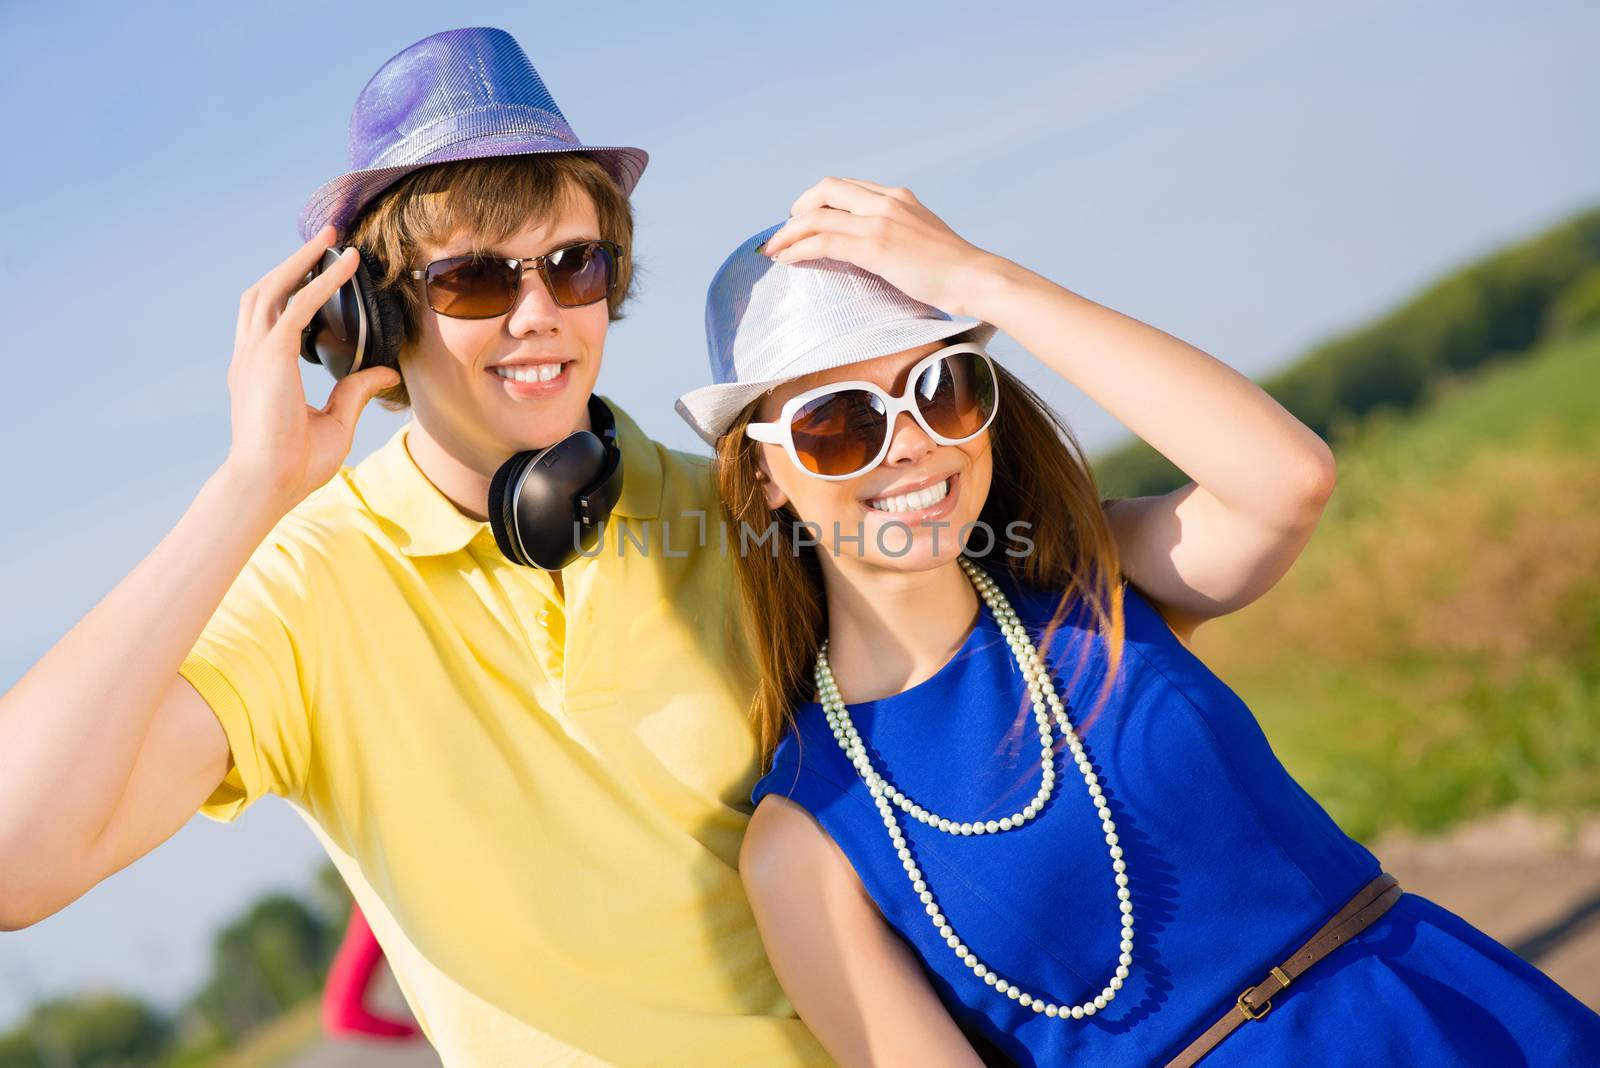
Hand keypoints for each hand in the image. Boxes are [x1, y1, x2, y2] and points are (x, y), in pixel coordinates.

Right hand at [222, 224, 401, 510]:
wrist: (267, 485)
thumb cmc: (295, 465)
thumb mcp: (336, 422)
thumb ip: (356, 391)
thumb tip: (387, 373)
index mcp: (258, 372)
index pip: (270, 319)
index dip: (290, 290)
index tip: (315, 273)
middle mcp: (250, 357)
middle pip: (264, 292)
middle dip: (291, 263)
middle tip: (324, 239)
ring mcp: (255, 354)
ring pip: (274, 289)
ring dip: (302, 260)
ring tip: (331, 239)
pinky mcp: (270, 356)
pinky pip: (299, 305)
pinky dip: (321, 280)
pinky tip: (344, 265)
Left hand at [759, 177, 1001, 317]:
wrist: (974, 278)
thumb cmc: (952, 270)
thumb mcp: (921, 238)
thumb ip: (896, 234)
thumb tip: (874, 252)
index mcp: (897, 196)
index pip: (846, 186)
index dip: (818, 200)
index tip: (805, 218)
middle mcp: (885, 202)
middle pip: (825, 190)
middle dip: (797, 208)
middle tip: (784, 232)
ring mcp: (879, 222)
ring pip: (817, 216)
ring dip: (788, 232)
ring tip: (773, 249)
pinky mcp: (875, 247)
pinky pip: (824, 241)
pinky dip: (799, 248)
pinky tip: (787, 260)